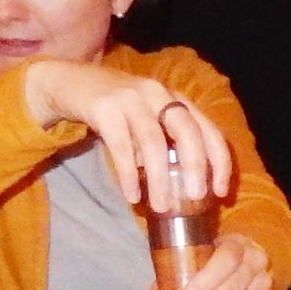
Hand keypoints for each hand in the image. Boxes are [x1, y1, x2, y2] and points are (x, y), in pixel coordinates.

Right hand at [23, 62, 232, 210]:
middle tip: (196, 197)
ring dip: (160, 178)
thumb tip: (187, 187)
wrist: (70, 83)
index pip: (209, 129)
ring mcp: (131, 98)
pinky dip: (129, 173)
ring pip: (153, 141)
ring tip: (160, 206)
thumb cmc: (117, 109)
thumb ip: (168, 143)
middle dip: (195, 165)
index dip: (219, 161)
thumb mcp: (149, 120)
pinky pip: (121, 145)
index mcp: (176, 100)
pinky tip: (132, 195)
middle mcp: (159, 94)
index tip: (220, 192)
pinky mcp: (104, 106)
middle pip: (187, 131)